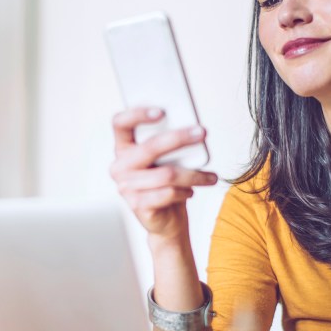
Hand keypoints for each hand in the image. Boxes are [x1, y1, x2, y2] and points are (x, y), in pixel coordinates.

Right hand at [109, 107, 217, 237]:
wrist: (166, 220)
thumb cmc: (167, 184)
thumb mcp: (167, 160)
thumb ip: (169, 143)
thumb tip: (192, 126)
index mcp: (123, 148)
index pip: (120, 123)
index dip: (137, 114)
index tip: (162, 111)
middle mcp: (120, 166)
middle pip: (150, 147)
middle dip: (179, 138)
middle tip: (202, 132)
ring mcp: (125, 187)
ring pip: (166, 174)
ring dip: (194, 174)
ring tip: (210, 176)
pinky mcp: (137, 205)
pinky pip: (168, 193)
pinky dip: (185, 191)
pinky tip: (191, 191)